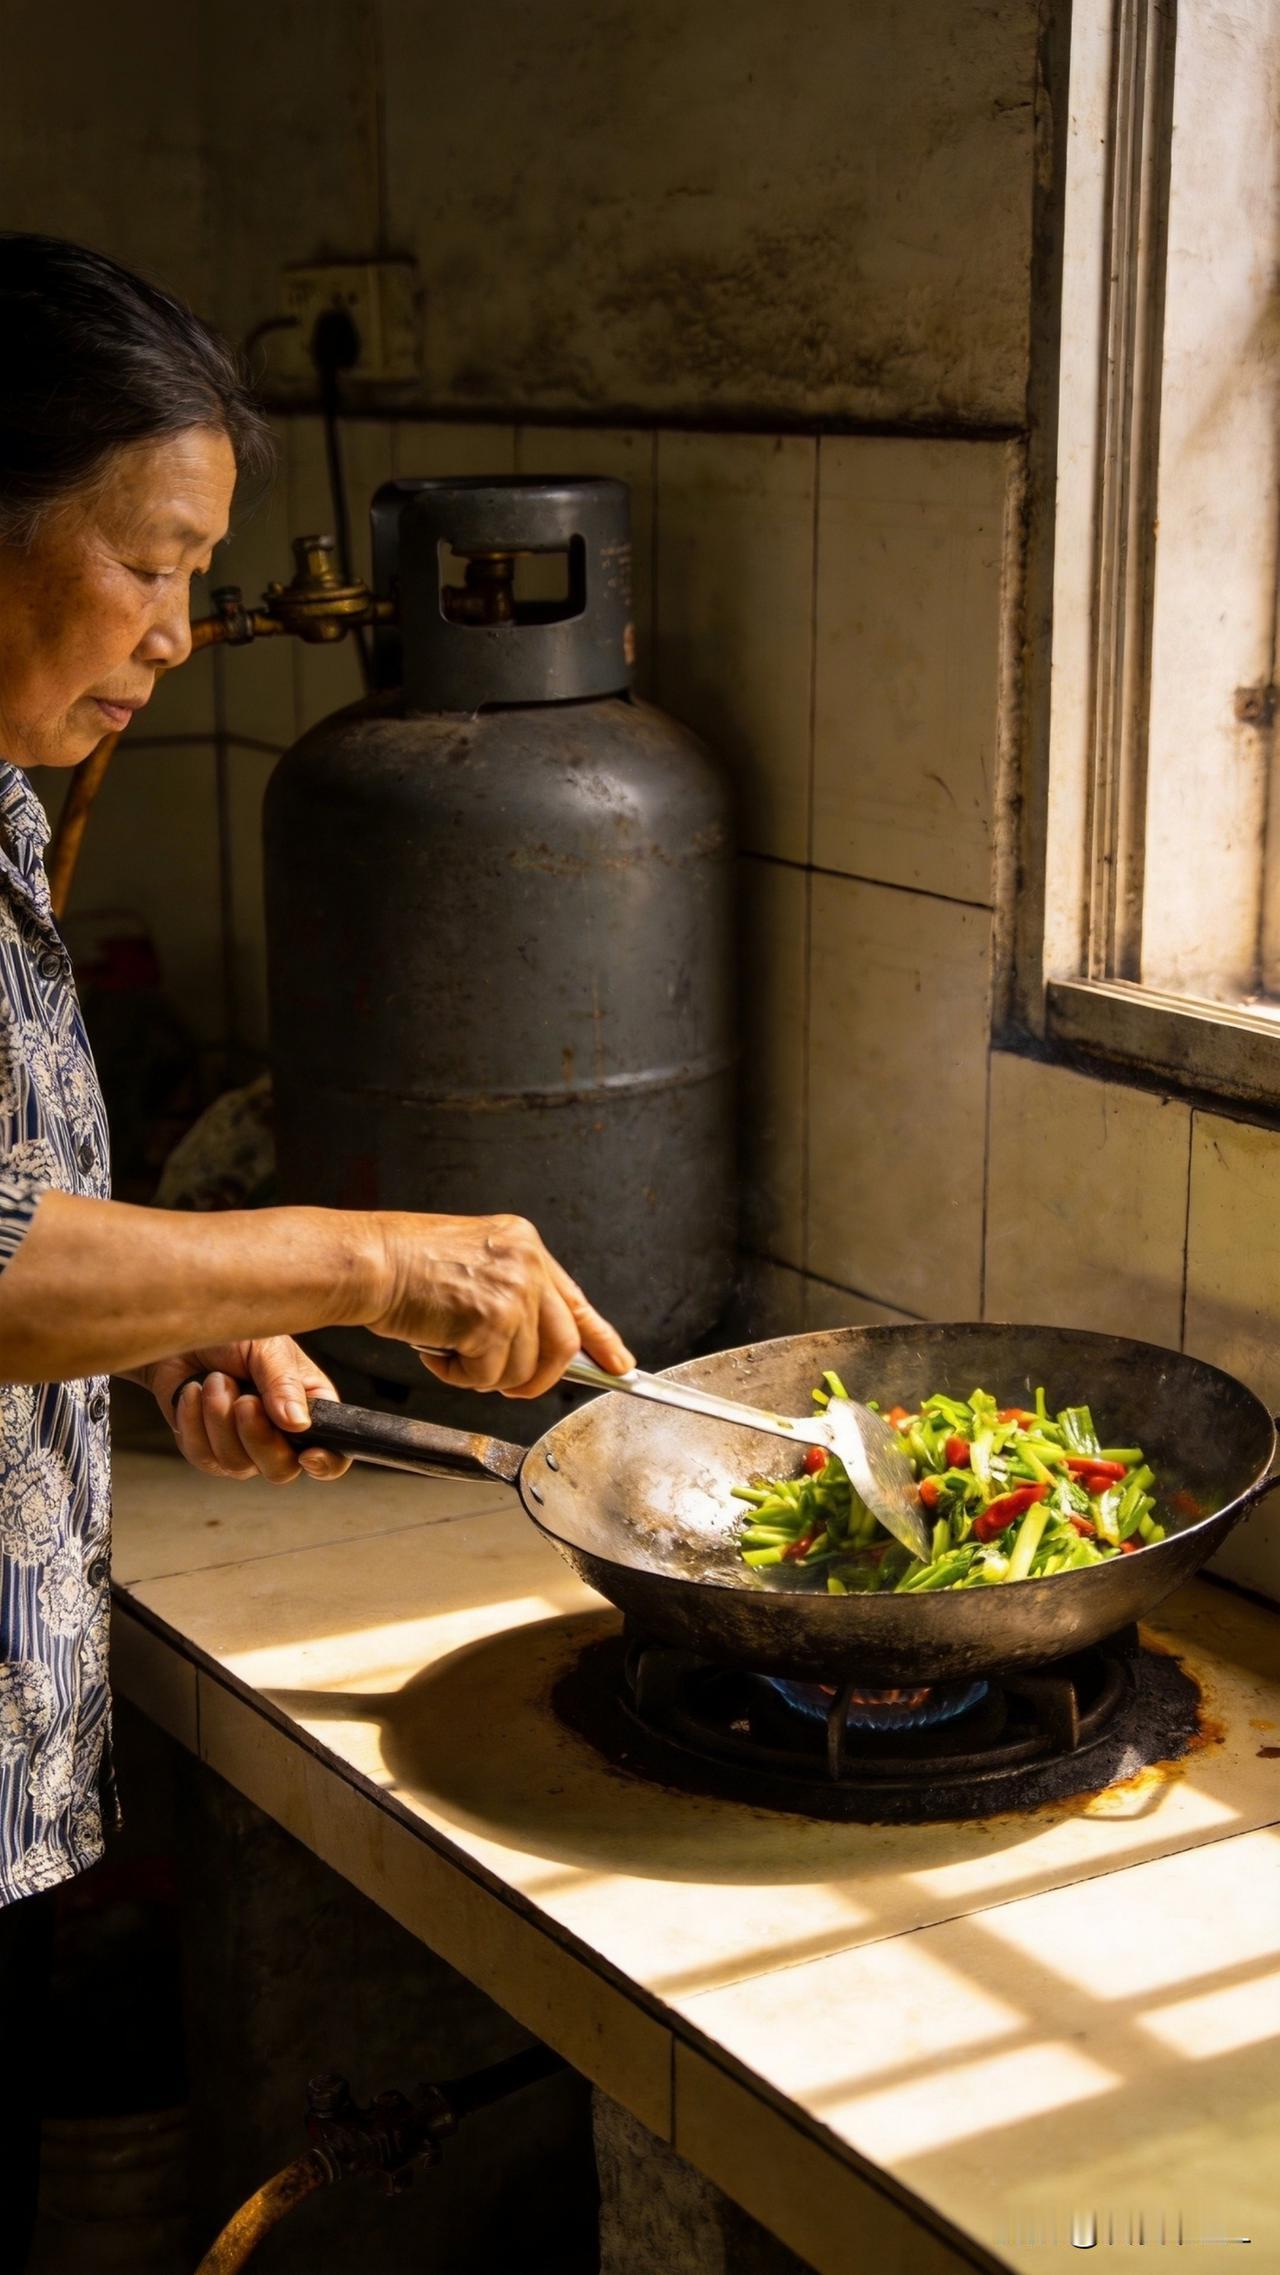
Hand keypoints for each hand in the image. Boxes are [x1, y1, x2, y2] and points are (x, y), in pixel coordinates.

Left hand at [141, 1338, 351, 1483]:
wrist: (184, 1333)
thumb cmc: (234, 1333)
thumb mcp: (268, 1347)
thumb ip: (284, 1384)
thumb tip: (299, 1424)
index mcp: (310, 1408)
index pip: (333, 1453)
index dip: (326, 1463)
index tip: (308, 1455)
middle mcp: (280, 1435)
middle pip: (280, 1469)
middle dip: (258, 1436)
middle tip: (245, 1401)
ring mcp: (243, 1447)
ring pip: (236, 1464)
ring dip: (220, 1418)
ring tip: (215, 1380)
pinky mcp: (206, 1450)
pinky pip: (202, 1457)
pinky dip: (194, 1421)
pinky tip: (193, 1392)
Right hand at [369, 1212, 634, 1397]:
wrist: (365, 1262)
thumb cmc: (402, 1265)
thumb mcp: (472, 1264)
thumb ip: (511, 1295)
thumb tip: (540, 1344)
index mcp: (524, 1244)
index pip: (574, 1300)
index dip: (601, 1339)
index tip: (620, 1366)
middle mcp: (526, 1263)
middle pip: (562, 1344)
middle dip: (539, 1379)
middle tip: (510, 1388)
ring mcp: (511, 1292)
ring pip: (523, 1369)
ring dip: (483, 1375)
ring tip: (448, 1350)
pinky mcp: (489, 1321)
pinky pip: (487, 1377)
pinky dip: (457, 1376)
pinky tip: (433, 1349)